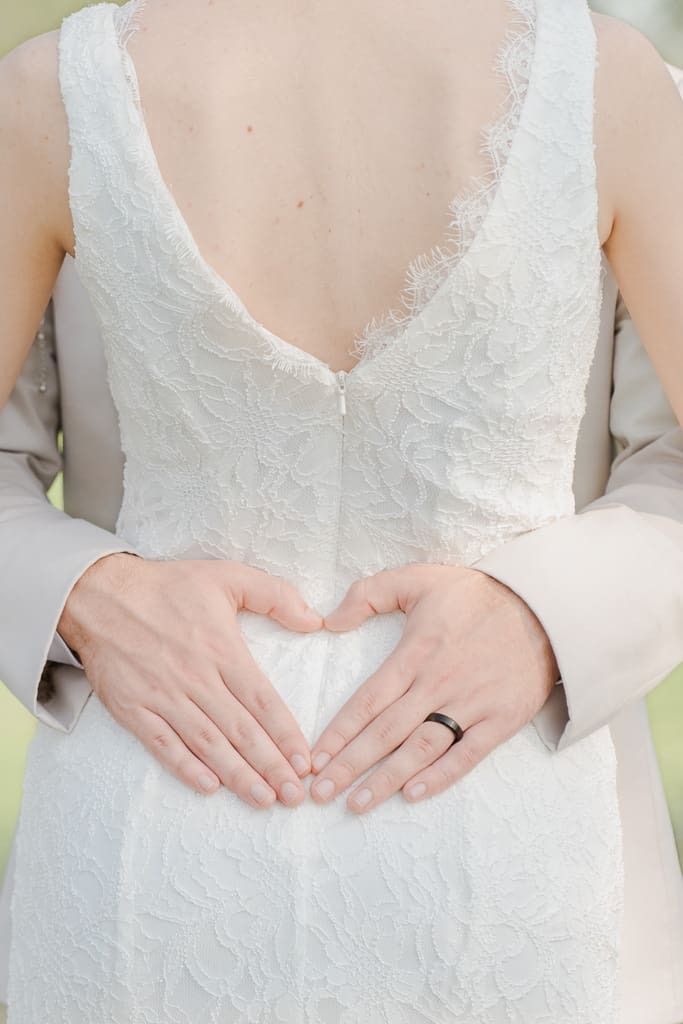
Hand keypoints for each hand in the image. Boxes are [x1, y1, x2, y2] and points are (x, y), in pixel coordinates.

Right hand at [58, 553, 322, 807]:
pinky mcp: (133, 709)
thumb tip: (313, 620)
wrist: (99, 594)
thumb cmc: (168, 586)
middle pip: (240, 730)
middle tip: (293, 795)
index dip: (285, 733)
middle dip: (270, 766)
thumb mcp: (227, 576)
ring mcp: (163, 696)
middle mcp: (196, 678)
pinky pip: (163, 745)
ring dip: (237, 775)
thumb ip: (274, 595)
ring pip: (207, 744)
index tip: (305, 761)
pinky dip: (185, 768)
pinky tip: (209, 787)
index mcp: (222, 649)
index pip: (262, 700)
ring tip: (263, 799)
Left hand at [308, 563, 558, 812]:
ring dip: (387, 779)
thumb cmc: (476, 594)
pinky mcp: (500, 720)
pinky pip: (467, 755)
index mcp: (416, 653)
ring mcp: (471, 704)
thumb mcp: (419, 578)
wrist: (544, 607)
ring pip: (421, 749)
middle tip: (320, 793)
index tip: (314, 758)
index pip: (369, 700)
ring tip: (357, 804)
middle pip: (386, 732)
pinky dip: (440, 777)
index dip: (340, 732)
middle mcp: (439, 683)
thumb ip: (369, 594)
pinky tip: (412, 795)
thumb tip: (329, 621)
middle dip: (350, 765)